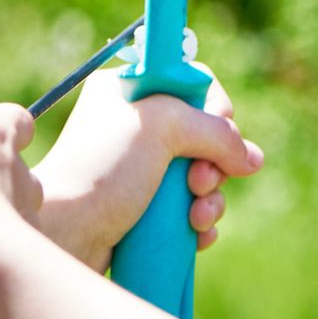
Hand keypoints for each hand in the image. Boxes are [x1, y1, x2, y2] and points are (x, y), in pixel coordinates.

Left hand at [32, 69, 263, 271]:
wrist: (65, 234)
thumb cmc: (103, 170)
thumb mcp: (162, 128)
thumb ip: (216, 132)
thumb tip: (252, 159)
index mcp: (129, 91)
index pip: (193, 83)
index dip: (215, 108)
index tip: (218, 129)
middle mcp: (134, 128)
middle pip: (205, 135)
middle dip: (214, 163)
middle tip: (198, 182)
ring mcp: (140, 172)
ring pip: (203, 177)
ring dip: (211, 198)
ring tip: (195, 217)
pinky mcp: (143, 210)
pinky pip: (190, 210)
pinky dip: (200, 222)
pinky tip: (195, 235)